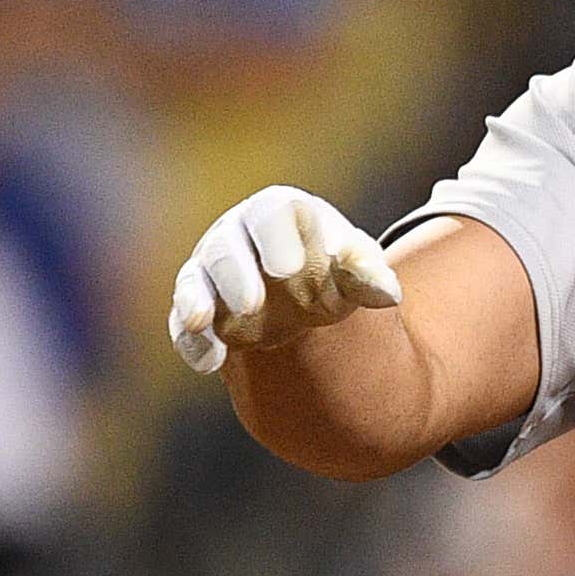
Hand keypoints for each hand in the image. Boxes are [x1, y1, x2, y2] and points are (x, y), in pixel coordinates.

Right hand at [167, 186, 401, 375]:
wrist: (307, 295)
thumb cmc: (334, 268)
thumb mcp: (356, 267)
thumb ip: (369, 275)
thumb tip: (390, 293)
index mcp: (278, 212)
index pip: (271, 213)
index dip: (277, 239)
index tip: (291, 269)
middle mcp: (237, 235)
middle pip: (226, 246)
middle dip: (235, 274)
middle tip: (251, 305)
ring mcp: (212, 271)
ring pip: (195, 280)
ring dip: (197, 302)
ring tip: (203, 322)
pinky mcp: (199, 307)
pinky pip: (184, 322)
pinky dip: (192, 341)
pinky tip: (209, 363)